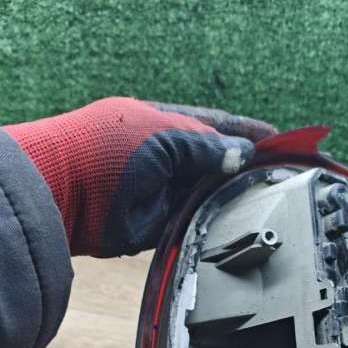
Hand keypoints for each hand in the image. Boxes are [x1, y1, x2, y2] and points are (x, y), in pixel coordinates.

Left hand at [3, 97, 276, 257]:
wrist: (67, 192)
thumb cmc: (107, 149)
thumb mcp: (164, 135)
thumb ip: (207, 146)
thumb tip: (242, 154)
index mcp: (164, 123)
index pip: (216, 125)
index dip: (248, 132)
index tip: (279, 140)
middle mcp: (165, 157)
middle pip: (215, 162)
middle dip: (244, 168)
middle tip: (279, 176)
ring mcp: (162, 191)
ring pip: (208, 194)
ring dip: (231, 197)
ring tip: (266, 199)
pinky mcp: (158, 224)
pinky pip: (196, 222)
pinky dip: (214, 221)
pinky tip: (238, 222)